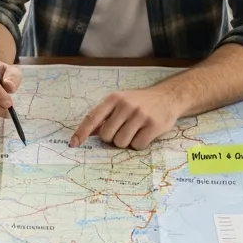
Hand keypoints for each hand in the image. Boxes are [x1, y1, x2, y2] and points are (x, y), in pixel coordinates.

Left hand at [70, 86, 184, 149]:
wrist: (168, 97)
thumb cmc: (140, 102)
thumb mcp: (121, 101)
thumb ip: (106, 116)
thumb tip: (90, 134)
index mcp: (114, 99)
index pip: (93, 117)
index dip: (82, 132)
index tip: (73, 144)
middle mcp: (126, 105)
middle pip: (107, 136)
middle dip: (113, 138)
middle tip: (123, 130)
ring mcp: (140, 115)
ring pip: (121, 142)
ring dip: (126, 142)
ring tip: (135, 131)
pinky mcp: (153, 125)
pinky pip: (137, 145)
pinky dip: (139, 143)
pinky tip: (145, 133)